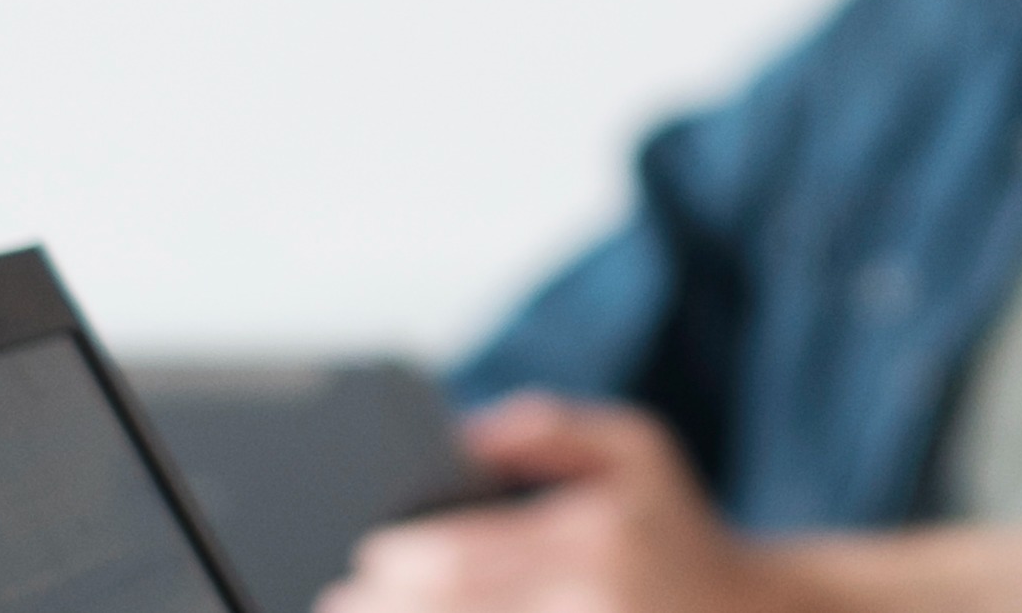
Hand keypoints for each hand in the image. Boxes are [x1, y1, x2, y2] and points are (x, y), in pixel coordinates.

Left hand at [321, 398, 785, 612]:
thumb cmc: (682, 532)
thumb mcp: (639, 447)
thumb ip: (553, 428)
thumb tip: (465, 433)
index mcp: (592, 536)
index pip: (457, 558)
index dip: (390, 567)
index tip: (362, 563)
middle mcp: (588, 600)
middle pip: (448, 611)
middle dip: (378, 610)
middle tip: (339, 605)